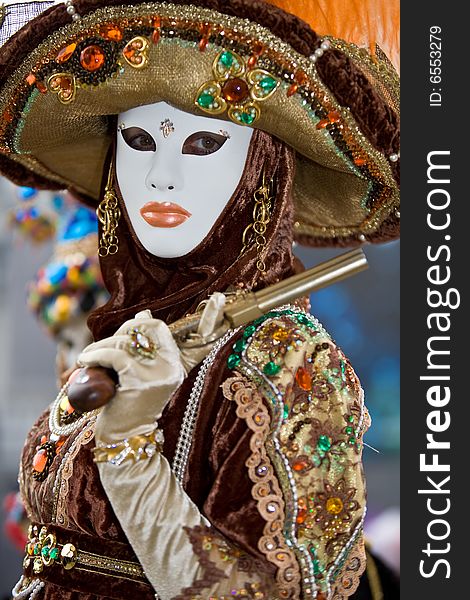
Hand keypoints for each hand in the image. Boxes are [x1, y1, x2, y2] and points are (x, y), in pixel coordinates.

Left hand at [77, 311, 184, 442]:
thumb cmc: (130, 405)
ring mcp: (156, 375)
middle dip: (116, 334)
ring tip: (87, 358)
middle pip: (141, 330)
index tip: (119, 337)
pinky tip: (85, 362)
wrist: (125, 440)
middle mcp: (170, 367)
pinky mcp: (138, 383)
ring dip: (100, 346)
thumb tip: (143, 314)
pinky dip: (95, 355)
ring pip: (124, 343)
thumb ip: (144, 348)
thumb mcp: (141, 374)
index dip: (135, 324)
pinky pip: (115, 356)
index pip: (157, 327)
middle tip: (99, 349)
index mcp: (174, 364)